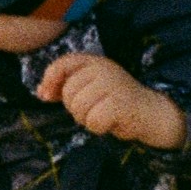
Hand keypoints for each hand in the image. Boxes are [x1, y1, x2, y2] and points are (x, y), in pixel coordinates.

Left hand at [37, 53, 190, 149]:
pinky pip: (93, 121)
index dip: (50, 80)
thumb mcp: (89, 88)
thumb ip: (66, 87)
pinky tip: (111, 122)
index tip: (48, 96)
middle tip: (94, 109)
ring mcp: (113, 84)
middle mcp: (104, 68)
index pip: (61, 64)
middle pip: (69, 93)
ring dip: (87, 119)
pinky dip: (99, 128)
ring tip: (102, 114)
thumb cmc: (115, 101)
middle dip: (75, 108)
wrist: (149, 112)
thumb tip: (41, 92)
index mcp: (94, 62)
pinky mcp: (120, 103)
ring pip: (79, 108)